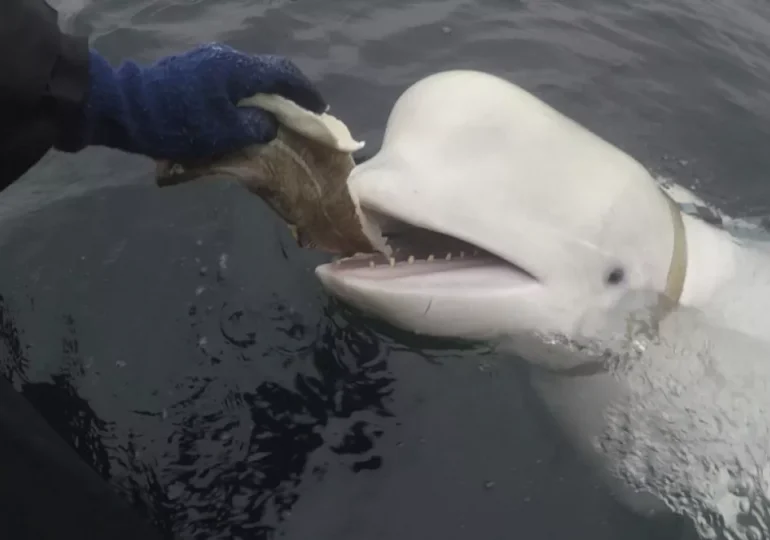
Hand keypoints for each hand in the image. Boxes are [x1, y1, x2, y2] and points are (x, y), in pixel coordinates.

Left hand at [66, 43, 326, 159]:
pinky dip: (245, 95)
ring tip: (274, 116)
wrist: (125, 108)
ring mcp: (208, 61)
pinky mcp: (193, 69)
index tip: (319, 109)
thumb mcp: (224, 133)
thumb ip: (255, 127)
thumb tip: (268, 123)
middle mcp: (226, 58)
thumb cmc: (178, 123)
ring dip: (264, 94)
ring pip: (248, 76)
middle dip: (287, 93)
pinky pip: (230, 80)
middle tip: (300, 113)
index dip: (305, 92)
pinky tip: (243, 112)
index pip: (284, 75)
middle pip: (267, 71)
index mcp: (238, 70)